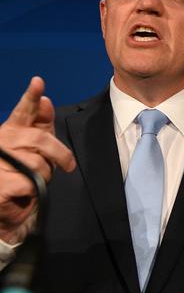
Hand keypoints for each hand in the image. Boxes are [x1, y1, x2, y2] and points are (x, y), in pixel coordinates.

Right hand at [0, 76, 74, 243]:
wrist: (5, 210)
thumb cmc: (22, 174)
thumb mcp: (35, 149)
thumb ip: (41, 125)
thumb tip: (46, 101)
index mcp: (11, 131)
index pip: (22, 111)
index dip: (30, 97)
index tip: (38, 82)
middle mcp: (2, 142)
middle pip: (41, 138)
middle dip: (60, 154)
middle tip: (68, 165)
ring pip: (38, 163)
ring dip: (46, 176)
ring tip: (34, 182)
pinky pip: (30, 182)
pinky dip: (34, 191)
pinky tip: (23, 193)